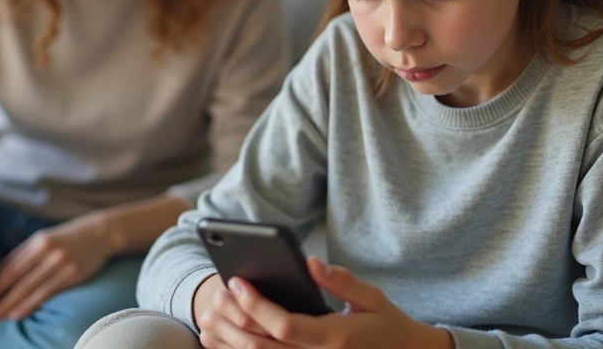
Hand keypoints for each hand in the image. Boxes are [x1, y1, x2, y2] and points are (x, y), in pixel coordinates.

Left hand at [0, 218, 115, 322]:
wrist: (99, 234)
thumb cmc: (67, 238)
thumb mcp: (44, 239)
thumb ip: (22, 254)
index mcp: (37, 242)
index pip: (12, 267)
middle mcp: (47, 252)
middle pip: (17, 279)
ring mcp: (61, 264)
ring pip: (30, 288)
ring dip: (11, 304)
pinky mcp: (73, 274)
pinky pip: (47, 293)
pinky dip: (30, 304)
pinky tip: (18, 313)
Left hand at [198, 257, 452, 347]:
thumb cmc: (387, 324)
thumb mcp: (371, 297)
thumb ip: (341, 280)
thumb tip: (311, 262)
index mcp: (335, 337)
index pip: (284, 325)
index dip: (256, 305)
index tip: (237, 282)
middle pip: (263, 346)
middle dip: (235, 319)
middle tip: (218, 294)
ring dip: (232, 339)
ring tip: (216, 314)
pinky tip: (230, 336)